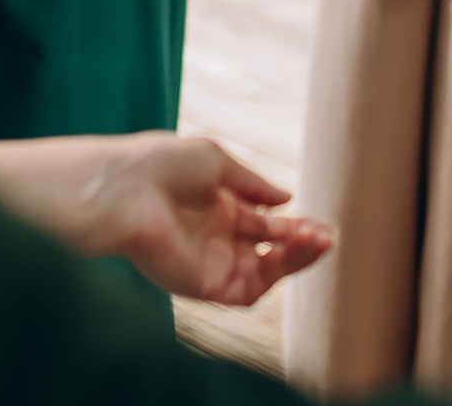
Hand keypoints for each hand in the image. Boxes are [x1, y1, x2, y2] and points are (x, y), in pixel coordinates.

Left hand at [0, 133, 332, 307]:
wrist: (123, 190)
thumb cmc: (160, 165)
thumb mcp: (215, 161)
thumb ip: (252, 183)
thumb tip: (288, 195)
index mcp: (214, 206)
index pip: (262, 221)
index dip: (293, 222)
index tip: (321, 221)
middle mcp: (214, 238)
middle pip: (268, 249)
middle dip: (301, 243)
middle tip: (328, 234)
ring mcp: (210, 263)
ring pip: (265, 272)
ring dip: (296, 259)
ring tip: (319, 239)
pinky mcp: (204, 285)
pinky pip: (249, 290)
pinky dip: (275, 275)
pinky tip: (290, 250)